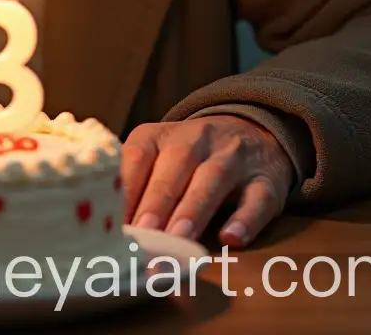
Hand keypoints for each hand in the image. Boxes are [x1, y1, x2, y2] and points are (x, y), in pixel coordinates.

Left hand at [122, 114, 293, 247]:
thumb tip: (104, 225)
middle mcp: (196, 138)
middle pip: (175, 165)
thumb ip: (136, 185)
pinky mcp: (266, 181)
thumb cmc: (188, 158)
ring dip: (194, 209)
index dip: (125, 188)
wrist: (250, 132)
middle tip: (143, 235)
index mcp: (161, 134)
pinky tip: (232, 239)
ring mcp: (233, 157)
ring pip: (212, 178)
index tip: (112, 221)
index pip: (138, 155)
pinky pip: (258, 197)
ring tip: (178, 238)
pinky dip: (245, 219)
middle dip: (157, 202)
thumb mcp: (158, 157)